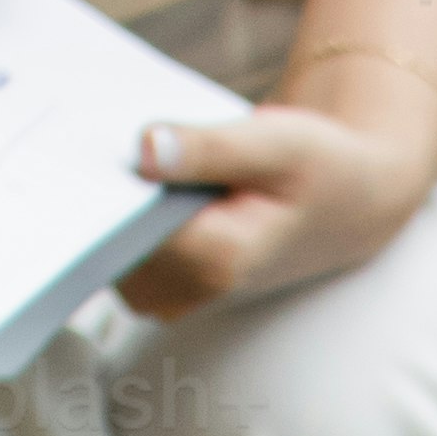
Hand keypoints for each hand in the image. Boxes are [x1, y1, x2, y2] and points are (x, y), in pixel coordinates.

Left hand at [123, 80, 436, 321]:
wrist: (351, 199)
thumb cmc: (320, 165)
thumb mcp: (277, 143)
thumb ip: (210, 148)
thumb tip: (144, 148)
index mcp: (219, 258)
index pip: (127, 230)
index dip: (100, 187)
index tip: (86, 147)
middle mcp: (196, 287)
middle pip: (110, 247)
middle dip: (101, 199)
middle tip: (96, 143)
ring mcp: (183, 293)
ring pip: (111, 256)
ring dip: (110, 210)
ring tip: (132, 160)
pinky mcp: (174, 283)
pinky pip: (123, 254)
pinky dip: (122, 218)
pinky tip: (143, 178)